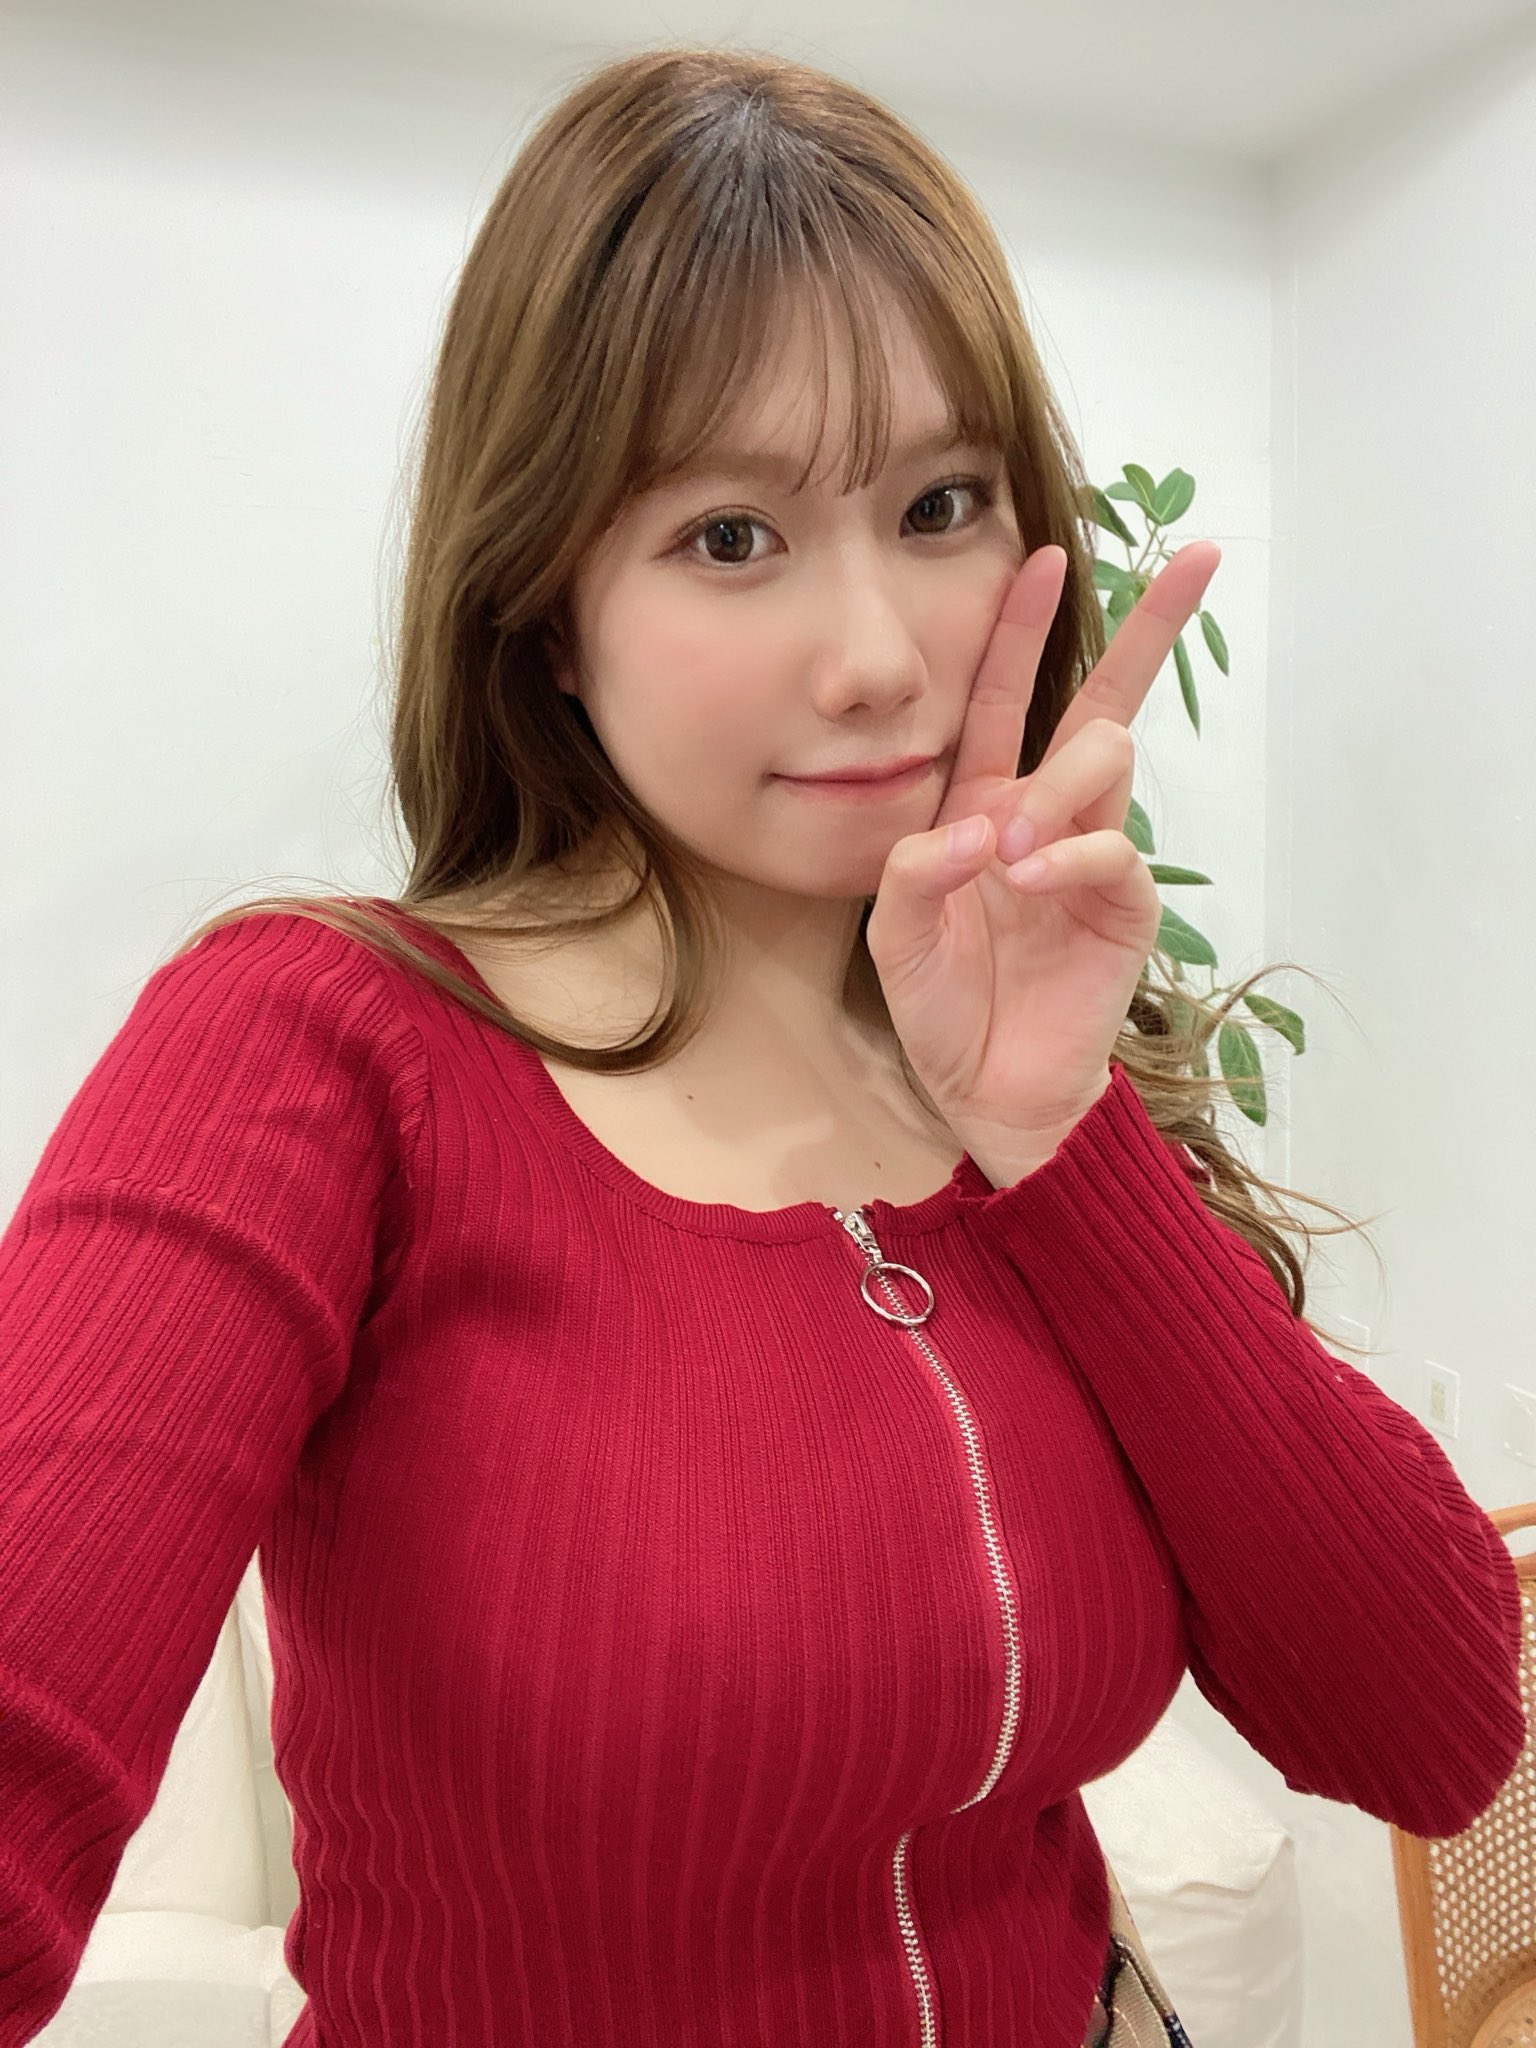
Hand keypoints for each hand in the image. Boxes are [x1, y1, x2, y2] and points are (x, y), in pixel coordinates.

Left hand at [865, 538, 1222, 1177]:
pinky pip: (1112, 847)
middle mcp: (1045, 815)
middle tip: (1196, 561)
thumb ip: (918, 870)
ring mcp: (1090, 855)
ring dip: (1057, 785)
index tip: (1048, 551)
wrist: (988, 1088)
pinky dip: (1070, 853)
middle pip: (1105, 700)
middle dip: (1151, 627)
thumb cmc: (942, 1005)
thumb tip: (983, 825)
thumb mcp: (897, 932)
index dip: (1025, 627)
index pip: (1007, 698)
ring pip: (1105, 758)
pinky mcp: (1123, 904)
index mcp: (984, 804)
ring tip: (1009, 851)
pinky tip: (1029, 879)